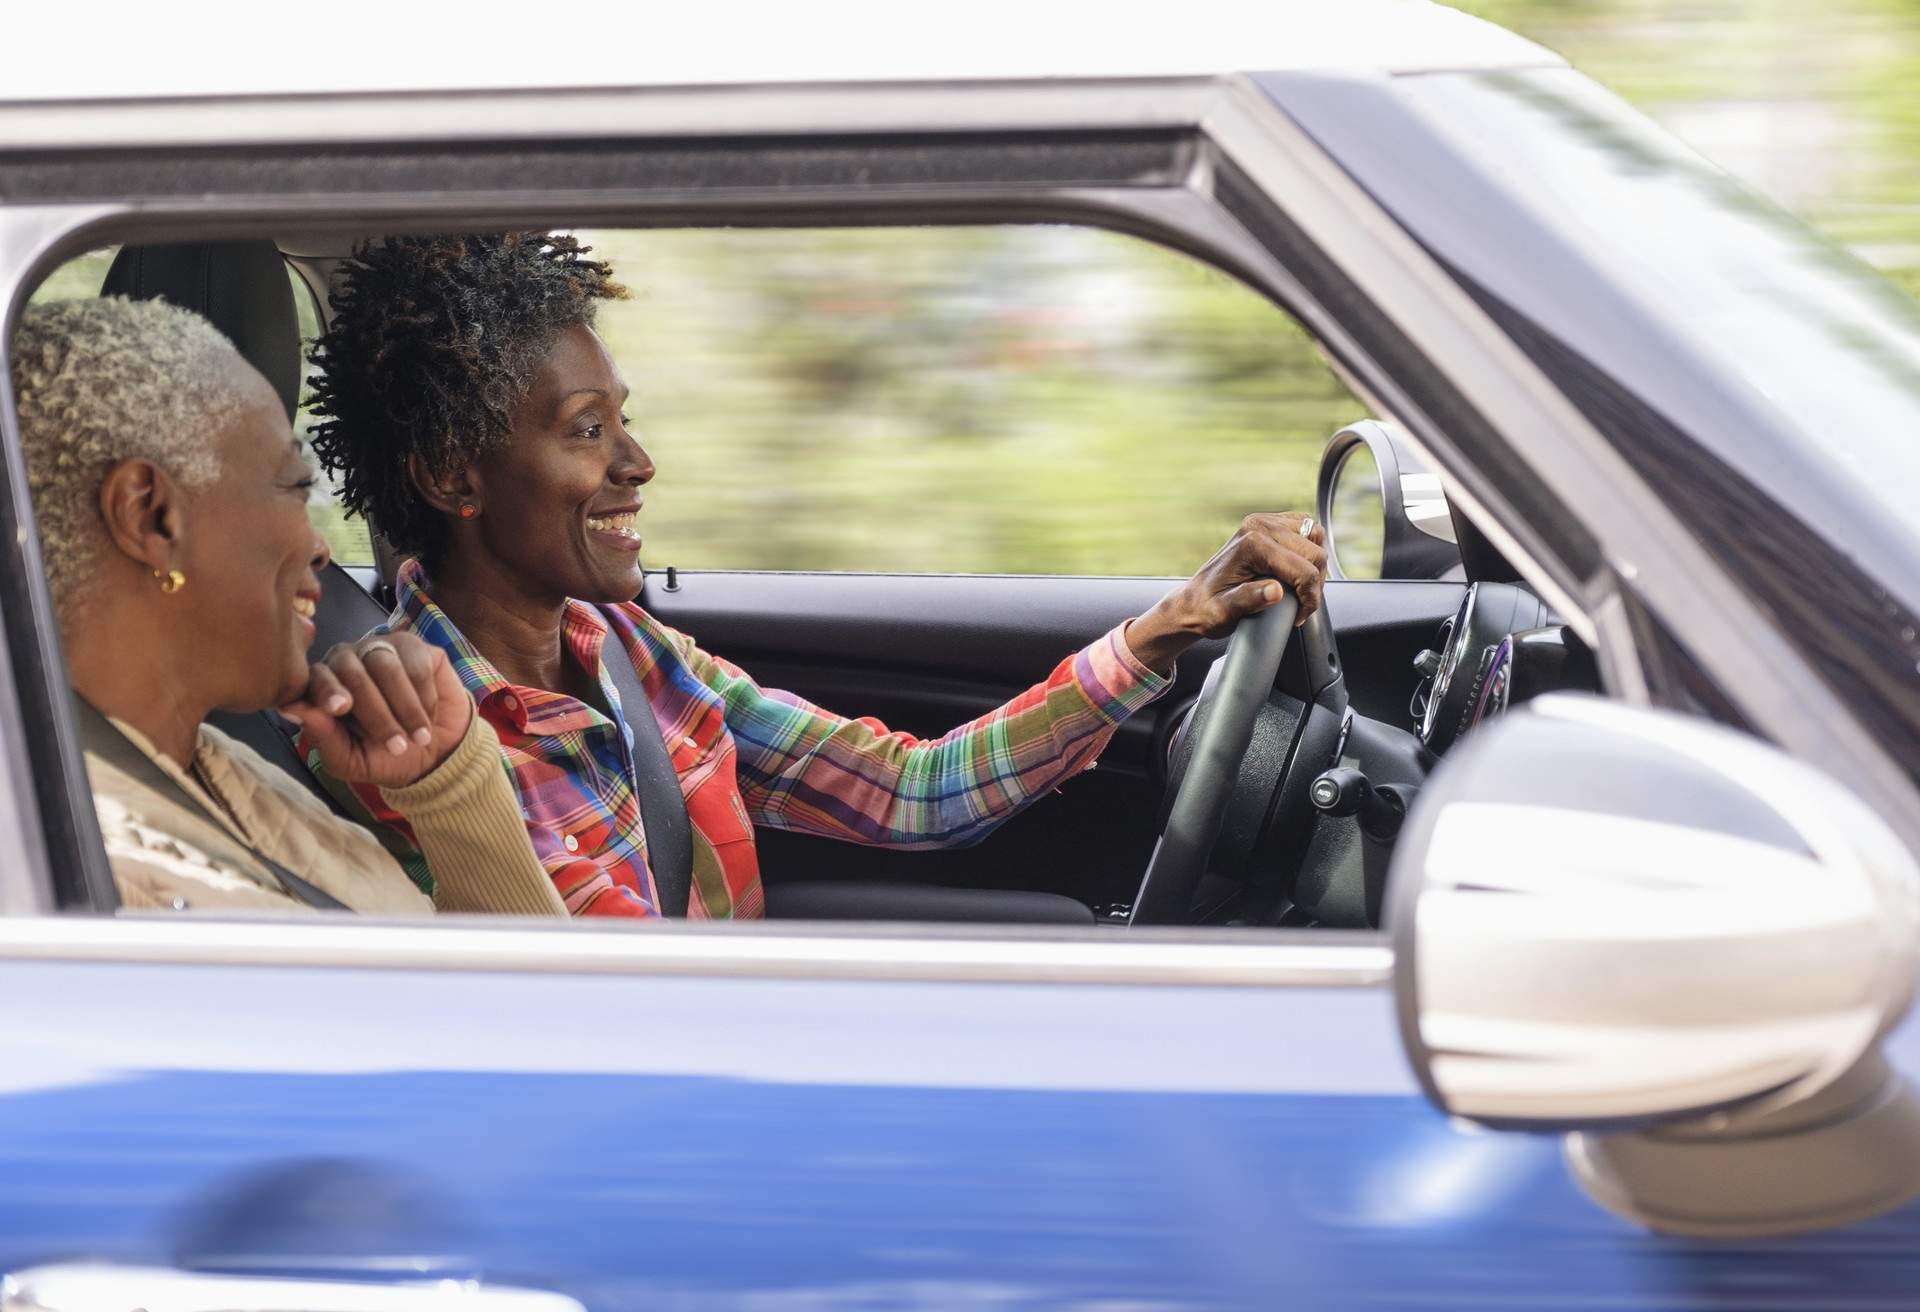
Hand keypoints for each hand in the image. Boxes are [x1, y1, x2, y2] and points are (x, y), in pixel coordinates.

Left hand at [279, 633, 473, 787]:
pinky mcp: (415, 647)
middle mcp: (348, 660)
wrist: (438, 753)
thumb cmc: (387, 757)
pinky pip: (417, 664)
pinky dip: (425, 696)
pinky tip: (429, 714)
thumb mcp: (351, 761)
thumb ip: (323, 737)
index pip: (317, 677)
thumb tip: (289, 710)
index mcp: (325, 686)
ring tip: (419, 737)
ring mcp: (381, 648)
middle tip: (397, 746)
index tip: (340, 708)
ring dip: (405, 707)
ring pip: (385, 665)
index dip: (328, 691)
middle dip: (376, 713)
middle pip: (353, 671)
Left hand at [1126, 512, 1327, 672]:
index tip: (1300, 615)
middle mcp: (1259, 526)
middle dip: (1315, 583)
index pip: (1304, 569)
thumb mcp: (1225, 612)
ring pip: (1315, 538)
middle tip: (1302, 605)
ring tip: (1301, 590)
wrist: (1194, 601)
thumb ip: (1250, 600)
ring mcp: (1265, 521)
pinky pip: (1306, 530)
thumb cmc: (1207, 609)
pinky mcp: (1270, 524)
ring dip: (1315, 566)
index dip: (1309, 598)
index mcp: (1251, 544)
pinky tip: (1298, 570)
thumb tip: (1275, 591)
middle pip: (1315, 552)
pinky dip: (1309, 550)